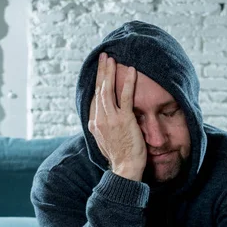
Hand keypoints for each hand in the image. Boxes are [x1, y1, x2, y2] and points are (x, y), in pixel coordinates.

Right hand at [88, 52, 145, 180]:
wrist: (125, 169)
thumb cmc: (119, 157)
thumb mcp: (105, 140)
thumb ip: (103, 127)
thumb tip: (102, 120)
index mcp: (94, 123)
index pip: (94, 98)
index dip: (97, 82)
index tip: (100, 70)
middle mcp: (99, 119)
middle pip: (99, 90)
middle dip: (101, 71)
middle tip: (103, 56)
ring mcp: (111, 119)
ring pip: (108, 90)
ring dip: (110, 72)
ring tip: (112, 58)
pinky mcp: (124, 120)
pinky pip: (126, 97)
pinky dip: (128, 83)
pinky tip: (132, 70)